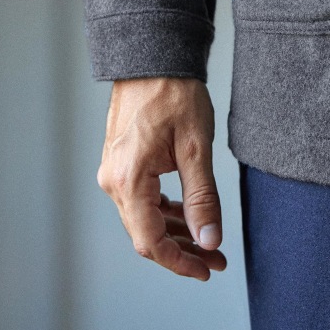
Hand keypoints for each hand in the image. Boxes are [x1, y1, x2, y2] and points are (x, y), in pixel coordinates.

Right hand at [96, 76, 226, 280]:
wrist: (154, 59)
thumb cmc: (175, 95)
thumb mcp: (197, 148)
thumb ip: (202, 198)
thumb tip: (208, 240)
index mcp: (129, 180)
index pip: (150, 242)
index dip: (180, 263)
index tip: (207, 270)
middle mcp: (113, 180)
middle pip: (146, 235)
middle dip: (183, 251)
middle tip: (216, 259)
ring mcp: (114, 171)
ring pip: (144, 219)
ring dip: (176, 233)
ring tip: (209, 241)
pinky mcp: (121, 163)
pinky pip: (141, 199)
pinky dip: (164, 212)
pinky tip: (188, 215)